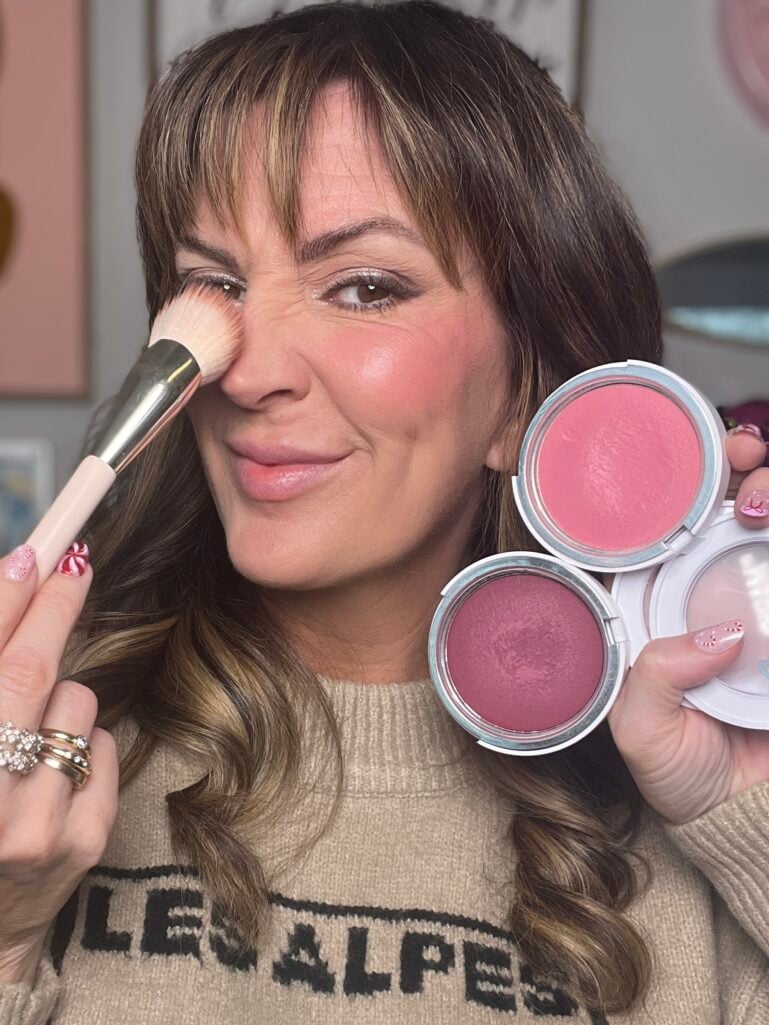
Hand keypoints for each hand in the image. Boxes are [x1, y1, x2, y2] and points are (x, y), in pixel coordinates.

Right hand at [0, 544, 117, 983]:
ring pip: (76, 703)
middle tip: (71, 566)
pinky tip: (56, 772)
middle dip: (54, 608)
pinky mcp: (82, 843)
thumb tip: (16, 585)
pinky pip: (104, 745)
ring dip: (61, 699)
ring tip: (29, 736)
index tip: (32, 554)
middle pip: (30, 673)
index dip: (7, 600)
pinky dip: (85, 741)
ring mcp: (34, 827)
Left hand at [608, 426, 768, 824]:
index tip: (699, 461)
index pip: (666, 526)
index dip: (680, 482)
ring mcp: (764, 603)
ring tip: (763, 503)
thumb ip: (657, 680)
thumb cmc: (682, 774)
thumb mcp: (643, 730)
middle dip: (744, 471)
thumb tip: (718, 635)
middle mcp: (716, 592)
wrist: (747, 819)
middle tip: (747, 463)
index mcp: (664, 606)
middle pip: (732, 507)